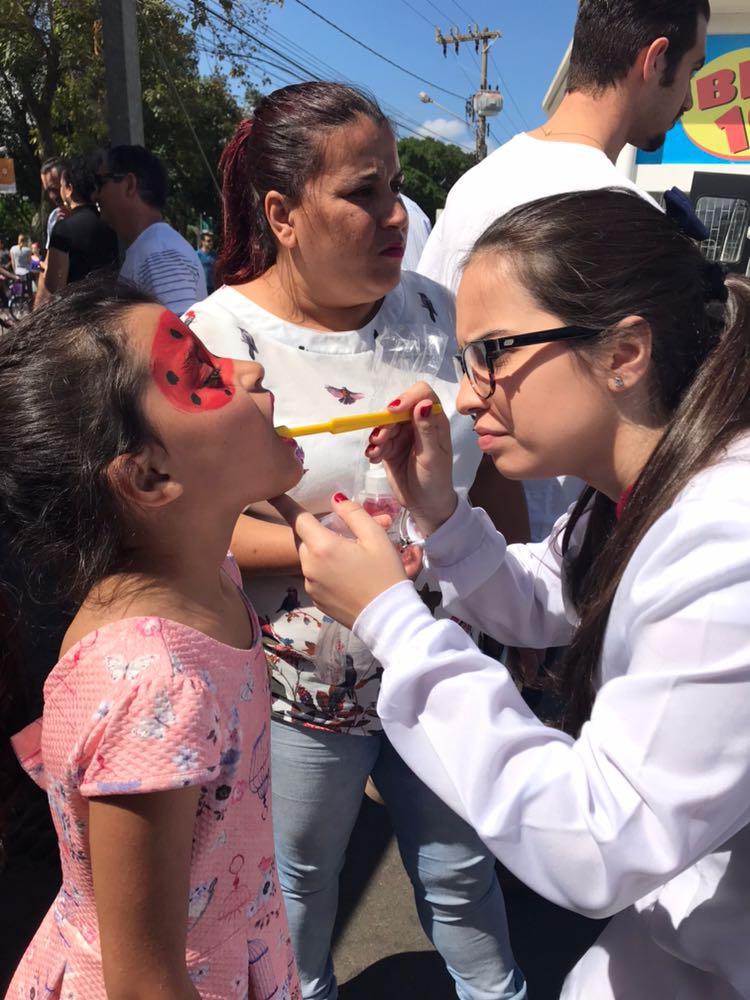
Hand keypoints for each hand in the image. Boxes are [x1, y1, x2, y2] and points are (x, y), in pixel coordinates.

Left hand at [270, 493, 407, 628]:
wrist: (388, 619)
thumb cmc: (385, 575)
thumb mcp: (376, 538)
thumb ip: (353, 514)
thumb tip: (336, 499)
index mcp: (323, 546)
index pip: (296, 517)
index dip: (284, 503)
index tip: (273, 493)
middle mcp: (309, 565)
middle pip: (305, 538)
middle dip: (318, 531)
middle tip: (344, 532)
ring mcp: (310, 585)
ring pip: (310, 558)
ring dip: (323, 551)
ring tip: (352, 557)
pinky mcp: (316, 599)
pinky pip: (315, 576)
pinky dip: (326, 570)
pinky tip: (348, 576)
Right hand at [367, 383, 457, 536]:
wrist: (425, 506)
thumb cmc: (435, 481)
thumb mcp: (432, 456)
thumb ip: (427, 430)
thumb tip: (423, 403)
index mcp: (435, 421)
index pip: (422, 394)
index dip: (407, 397)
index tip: (392, 410)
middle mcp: (418, 425)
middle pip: (398, 408)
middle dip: (386, 421)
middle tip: (381, 439)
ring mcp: (403, 436)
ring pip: (384, 424)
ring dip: (378, 436)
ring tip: (376, 453)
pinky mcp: (390, 449)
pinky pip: (378, 441)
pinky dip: (374, 448)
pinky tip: (374, 459)